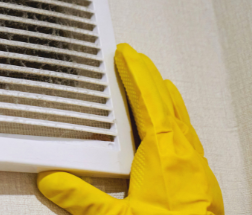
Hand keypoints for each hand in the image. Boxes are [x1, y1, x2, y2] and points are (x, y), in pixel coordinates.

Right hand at [38, 44, 222, 213]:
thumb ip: (81, 198)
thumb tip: (50, 179)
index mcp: (164, 153)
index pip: (147, 102)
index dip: (135, 75)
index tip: (126, 54)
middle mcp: (185, 155)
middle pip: (167, 103)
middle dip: (149, 78)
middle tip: (136, 58)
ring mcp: (197, 168)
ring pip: (182, 120)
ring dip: (167, 98)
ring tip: (158, 83)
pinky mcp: (202, 183)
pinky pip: (190, 138)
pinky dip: (179, 121)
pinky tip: (175, 129)